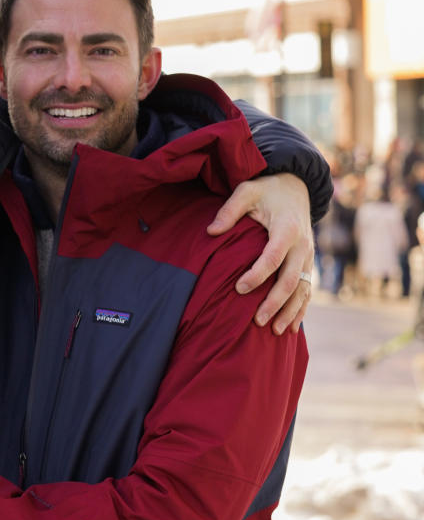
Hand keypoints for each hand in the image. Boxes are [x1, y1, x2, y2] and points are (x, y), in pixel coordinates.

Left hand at [206, 173, 313, 333]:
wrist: (296, 187)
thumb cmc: (266, 191)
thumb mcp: (247, 191)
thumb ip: (230, 209)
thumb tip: (211, 231)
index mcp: (287, 228)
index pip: (273, 257)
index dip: (257, 274)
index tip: (238, 288)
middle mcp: (302, 245)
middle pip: (291, 279)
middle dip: (274, 302)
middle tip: (257, 322)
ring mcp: (308, 256)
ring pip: (302, 289)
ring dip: (289, 312)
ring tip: (274, 332)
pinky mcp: (308, 263)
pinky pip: (307, 290)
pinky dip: (300, 309)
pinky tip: (290, 328)